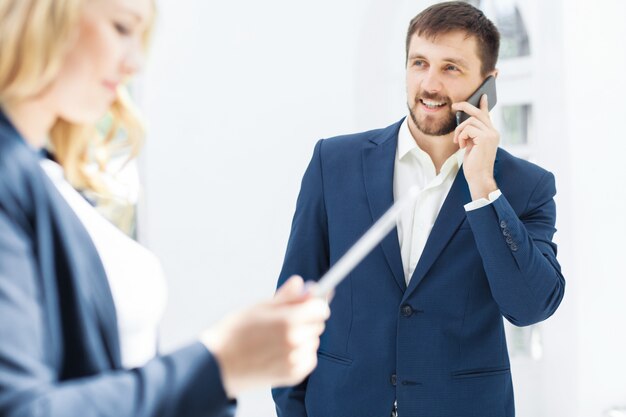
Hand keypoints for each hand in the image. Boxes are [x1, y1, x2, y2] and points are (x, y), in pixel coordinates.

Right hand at [201, 276, 329, 397]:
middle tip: (285, 321)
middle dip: (308, 320)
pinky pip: (309, 359)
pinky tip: (281, 352)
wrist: (217, 365)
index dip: (314, 304)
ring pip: (313, 341)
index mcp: (288, 320)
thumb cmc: (235, 331)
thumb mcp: (260, 307)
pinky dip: (301, 354)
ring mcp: (295, 360)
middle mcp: (295, 340)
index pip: (321, 308)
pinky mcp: (293, 376)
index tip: (307, 304)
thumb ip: (286, 297)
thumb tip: (302, 283)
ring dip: (304, 338)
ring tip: (278, 339)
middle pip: (319, 324)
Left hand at [452, 94, 498, 199]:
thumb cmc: (474, 165)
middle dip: (465, 107)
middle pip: (477, 113)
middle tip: (454, 106)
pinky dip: (461, 136)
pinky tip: (462, 146)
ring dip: (459, 131)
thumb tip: (465, 124)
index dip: (483, 105)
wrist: (479, 177)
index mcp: (491, 134)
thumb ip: (472, 134)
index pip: (487, 116)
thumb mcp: (472, 146)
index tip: (482, 95)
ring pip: (469, 121)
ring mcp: (490, 134)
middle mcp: (493, 132)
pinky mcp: (485, 138)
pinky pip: (467, 129)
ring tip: (458, 142)